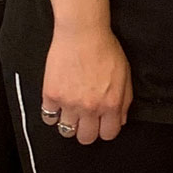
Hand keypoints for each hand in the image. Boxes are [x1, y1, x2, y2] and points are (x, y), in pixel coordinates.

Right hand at [42, 24, 132, 144]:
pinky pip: (48, 118)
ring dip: (69, 123)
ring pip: (66, 131)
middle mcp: (90, 107)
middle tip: (86, 119)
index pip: (109, 134)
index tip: (102, 124)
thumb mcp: (124, 75)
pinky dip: (53, 113)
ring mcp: (69, 103)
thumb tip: (120, 120)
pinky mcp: (51, 95)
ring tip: (72, 110)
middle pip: (86, 138)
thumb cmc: (106, 50)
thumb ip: (124, 100)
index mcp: (110, 103)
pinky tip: (59, 103)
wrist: (83, 33)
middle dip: (87, 130)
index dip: (106, 130)